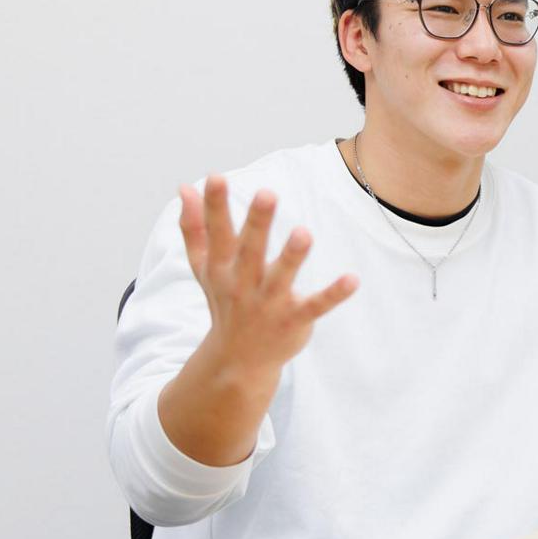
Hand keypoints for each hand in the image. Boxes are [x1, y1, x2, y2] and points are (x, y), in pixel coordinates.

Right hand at [178, 174, 359, 381]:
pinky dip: (333, 294)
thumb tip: (184, 188)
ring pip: (281, 277)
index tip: (215, 178)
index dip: (215, 206)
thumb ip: (195, 228)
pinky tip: (352, 279)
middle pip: (250, 250)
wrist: (236, 360)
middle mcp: (243, 284)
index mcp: (222, 267)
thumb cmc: (224, 301)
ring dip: (292, 256)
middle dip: (258, 223)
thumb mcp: (205, 267)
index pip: (217, 233)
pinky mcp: (294, 320)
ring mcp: (268, 304)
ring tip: (304, 232)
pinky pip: (315, 306)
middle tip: (267, 193)